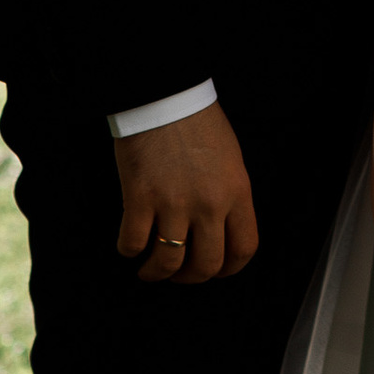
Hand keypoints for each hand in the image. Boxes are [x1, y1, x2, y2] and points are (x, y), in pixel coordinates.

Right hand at [113, 104, 257, 282]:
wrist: (165, 95)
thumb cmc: (197, 122)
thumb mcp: (230, 160)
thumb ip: (228, 197)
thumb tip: (218, 232)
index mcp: (237, 193)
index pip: (243, 249)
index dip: (228, 269)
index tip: (215, 270)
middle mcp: (209, 204)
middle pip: (206, 265)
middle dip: (190, 278)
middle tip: (178, 274)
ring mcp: (174, 203)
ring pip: (168, 262)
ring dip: (156, 273)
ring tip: (148, 270)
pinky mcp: (140, 198)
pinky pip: (134, 242)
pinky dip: (129, 250)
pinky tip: (130, 245)